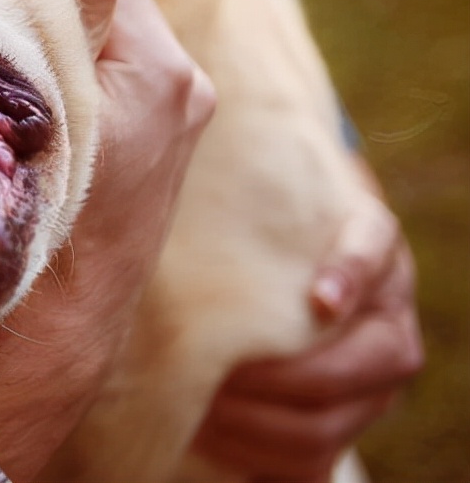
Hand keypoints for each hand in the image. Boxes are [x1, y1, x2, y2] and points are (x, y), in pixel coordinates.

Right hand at [0, 0, 215, 480]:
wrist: (62, 318)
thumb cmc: (48, 214)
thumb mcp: (58, 109)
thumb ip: (81, 24)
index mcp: (167, 70)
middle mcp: (185, 86)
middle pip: (113, 6)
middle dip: (60, 1)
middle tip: (0, 4)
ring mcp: (175, 115)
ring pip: (111, 41)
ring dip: (64, 38)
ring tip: (11, 50)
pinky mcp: (156, 140)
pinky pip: (115, 76)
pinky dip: (79, 71)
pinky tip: (35, 88)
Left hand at [193, 187, 423, 481]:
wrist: (283, 274)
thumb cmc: (260, 233)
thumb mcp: (262, 206)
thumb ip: (245, 195)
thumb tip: (191, 128)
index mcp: (373, 251)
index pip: (375, 252)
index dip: (353, 274)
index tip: (320, 298)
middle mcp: (387, 320)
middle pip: (369, 361)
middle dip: (292, 377)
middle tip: (224, 373)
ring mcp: (374, 380)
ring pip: (339, 421)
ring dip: (267, 422)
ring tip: (204, 403)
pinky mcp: (344, 422)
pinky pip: (315, 459)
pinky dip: (262, 455)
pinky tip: (212, 430)